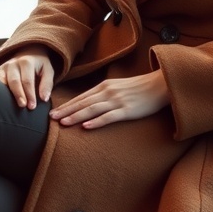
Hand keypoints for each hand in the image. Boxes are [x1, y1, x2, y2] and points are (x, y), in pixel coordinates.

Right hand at [0, 45, 54, 108]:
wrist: (28, 53)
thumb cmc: (39, 66)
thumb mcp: (48, 71)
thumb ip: (47, 84)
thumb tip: (44, 99)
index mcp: (26, 62)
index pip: (27, 81)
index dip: (30, 94)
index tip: (32, 106)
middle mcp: (13, 63)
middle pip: (14, 81)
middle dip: (19, 95)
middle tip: (23, 106)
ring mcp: (4, 67)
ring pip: (2, 82)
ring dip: (6, 95)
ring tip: (10, 107)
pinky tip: (2, 101)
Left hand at [49, 70, 169, 128]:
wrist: (161, 85)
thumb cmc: (140, 88)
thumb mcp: (119, 86)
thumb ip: (105, 93)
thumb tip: (91, 103)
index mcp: (105, 86)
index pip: (81, 97)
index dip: (67, 105)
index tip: (54, 112)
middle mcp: (108, 92)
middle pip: (83, 103)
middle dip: (66, 111)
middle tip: (51, 119)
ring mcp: (117, 101)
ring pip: (92, 109)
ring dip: (76, 116)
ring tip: (63, 123)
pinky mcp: (127, 110)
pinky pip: (109, 117)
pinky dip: (96, 121)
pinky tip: (86, 126)